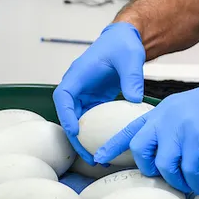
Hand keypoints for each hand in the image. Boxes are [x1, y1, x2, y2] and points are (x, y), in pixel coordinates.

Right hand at [53, 22, 146, 163]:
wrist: (125, 39)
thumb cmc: (123, 44)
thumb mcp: (130, 58)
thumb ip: (132, 77)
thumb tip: (135, 100)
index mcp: (78, 74)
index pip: (63, 96)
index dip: (66, 114)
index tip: (75, 131)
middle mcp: (77, 86)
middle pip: (68, 114)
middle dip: (75, 137)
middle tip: (89, 156)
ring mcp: (84, 94)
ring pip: (78, 121)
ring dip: (84, 140)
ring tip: (96, 159)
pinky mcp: (94, 100)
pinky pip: (90, 121)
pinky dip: (95, 135)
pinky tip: (105, 147)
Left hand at [93, 72, 198, 195]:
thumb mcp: (190, 110)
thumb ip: (173, 126)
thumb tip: (166, 153)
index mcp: (164, 109)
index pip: (131, 128)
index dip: (113, 146)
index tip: (99, 158)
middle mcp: (167, 116)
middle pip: (141, 149)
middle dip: (150, 168)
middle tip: (166, 175)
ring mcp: (181, 126)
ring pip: (163, 164)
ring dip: (175, 179)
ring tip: (188, 181)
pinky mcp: (198, 137)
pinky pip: (186, 169)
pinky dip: (192, 181)